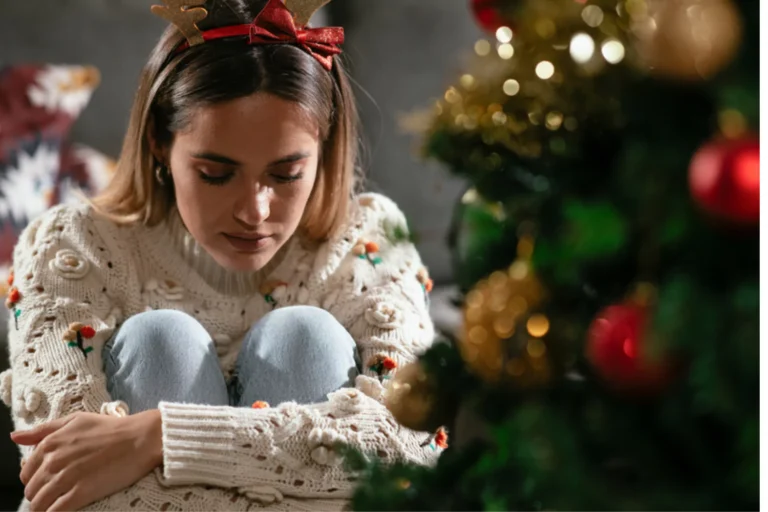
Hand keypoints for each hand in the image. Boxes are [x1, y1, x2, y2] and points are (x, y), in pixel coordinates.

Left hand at [12, 409, 162, 510]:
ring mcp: (66, 478)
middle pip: (31, 490)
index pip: (26, 472)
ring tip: (57, 506)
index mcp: (50, 443)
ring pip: (39, 504)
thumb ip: (43, 429)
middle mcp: (53, 461)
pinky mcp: (80, 493)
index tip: (49, 482)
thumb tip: (15, 437)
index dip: (35, 480)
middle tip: (57, 494)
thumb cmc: (111, 428)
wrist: (140, 439)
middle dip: (40, 495)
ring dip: (44, 508)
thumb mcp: (76, 420)